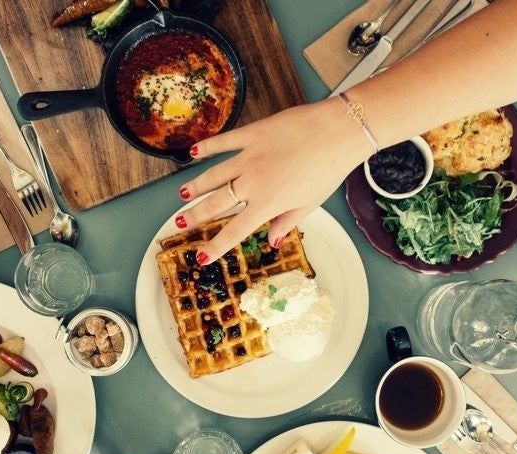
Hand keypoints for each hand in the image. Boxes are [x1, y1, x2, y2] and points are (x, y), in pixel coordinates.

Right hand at [176, 98, 371, 263]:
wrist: (336, 133)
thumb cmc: (328, 170)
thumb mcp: (310, 204)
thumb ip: (287, 222)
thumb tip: (273, 241)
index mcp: (267, 204)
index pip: (234, 231)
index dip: (216, 246)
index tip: (201, 257)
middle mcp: (252, 183)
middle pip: (216, 203)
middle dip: (195, 215)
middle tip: (180, 223)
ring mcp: (249, 157)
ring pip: (213, 174)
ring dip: (195, 186)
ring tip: (182, 194)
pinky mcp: (252, 134)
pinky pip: (224, 143)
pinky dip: (207, 147)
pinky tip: (194, 153)